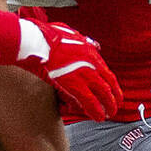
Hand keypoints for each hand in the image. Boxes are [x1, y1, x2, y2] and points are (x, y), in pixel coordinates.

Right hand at [0, 10, 121, 119]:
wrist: (35, 41)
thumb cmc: (47, 36)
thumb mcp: (71, 33)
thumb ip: (85, 41)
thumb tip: (95, 45)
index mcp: (91, 53)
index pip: (107, 73)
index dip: (112, 86)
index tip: (114, 94)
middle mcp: (91, 64)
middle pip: (108, 85)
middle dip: (113, 98)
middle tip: (115, 108)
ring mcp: (83, 75)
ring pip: (102, 95)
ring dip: (107, 107)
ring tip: (108, 115)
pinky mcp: (73, 84)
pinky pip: (88, 101)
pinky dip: (95, 110)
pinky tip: (98, 117)